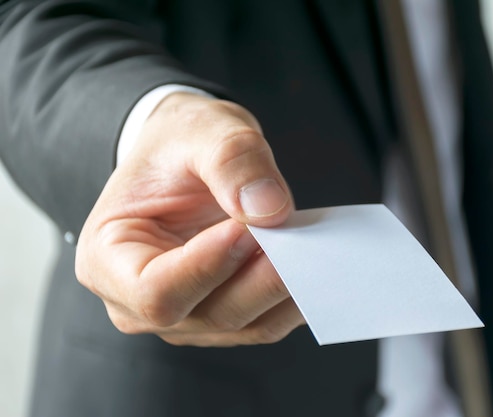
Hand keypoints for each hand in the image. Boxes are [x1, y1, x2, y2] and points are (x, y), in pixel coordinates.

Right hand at [76, 93, 303, 346]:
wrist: (187, 159)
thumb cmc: (178, 146)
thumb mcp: (199, 130)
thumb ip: (232, 160)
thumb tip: (269, 210)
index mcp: (108, 259)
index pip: (156, 290)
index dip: (207, 266)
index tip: (247, 228)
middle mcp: (141, 303)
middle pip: (210, 313)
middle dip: (261, 279)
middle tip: (303, 241)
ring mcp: (187, 314)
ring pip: (246, 324)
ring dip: (286, 290)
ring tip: (316, 248)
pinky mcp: (226, 313)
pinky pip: (267, 320)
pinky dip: (295, 296)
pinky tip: (316, 264)